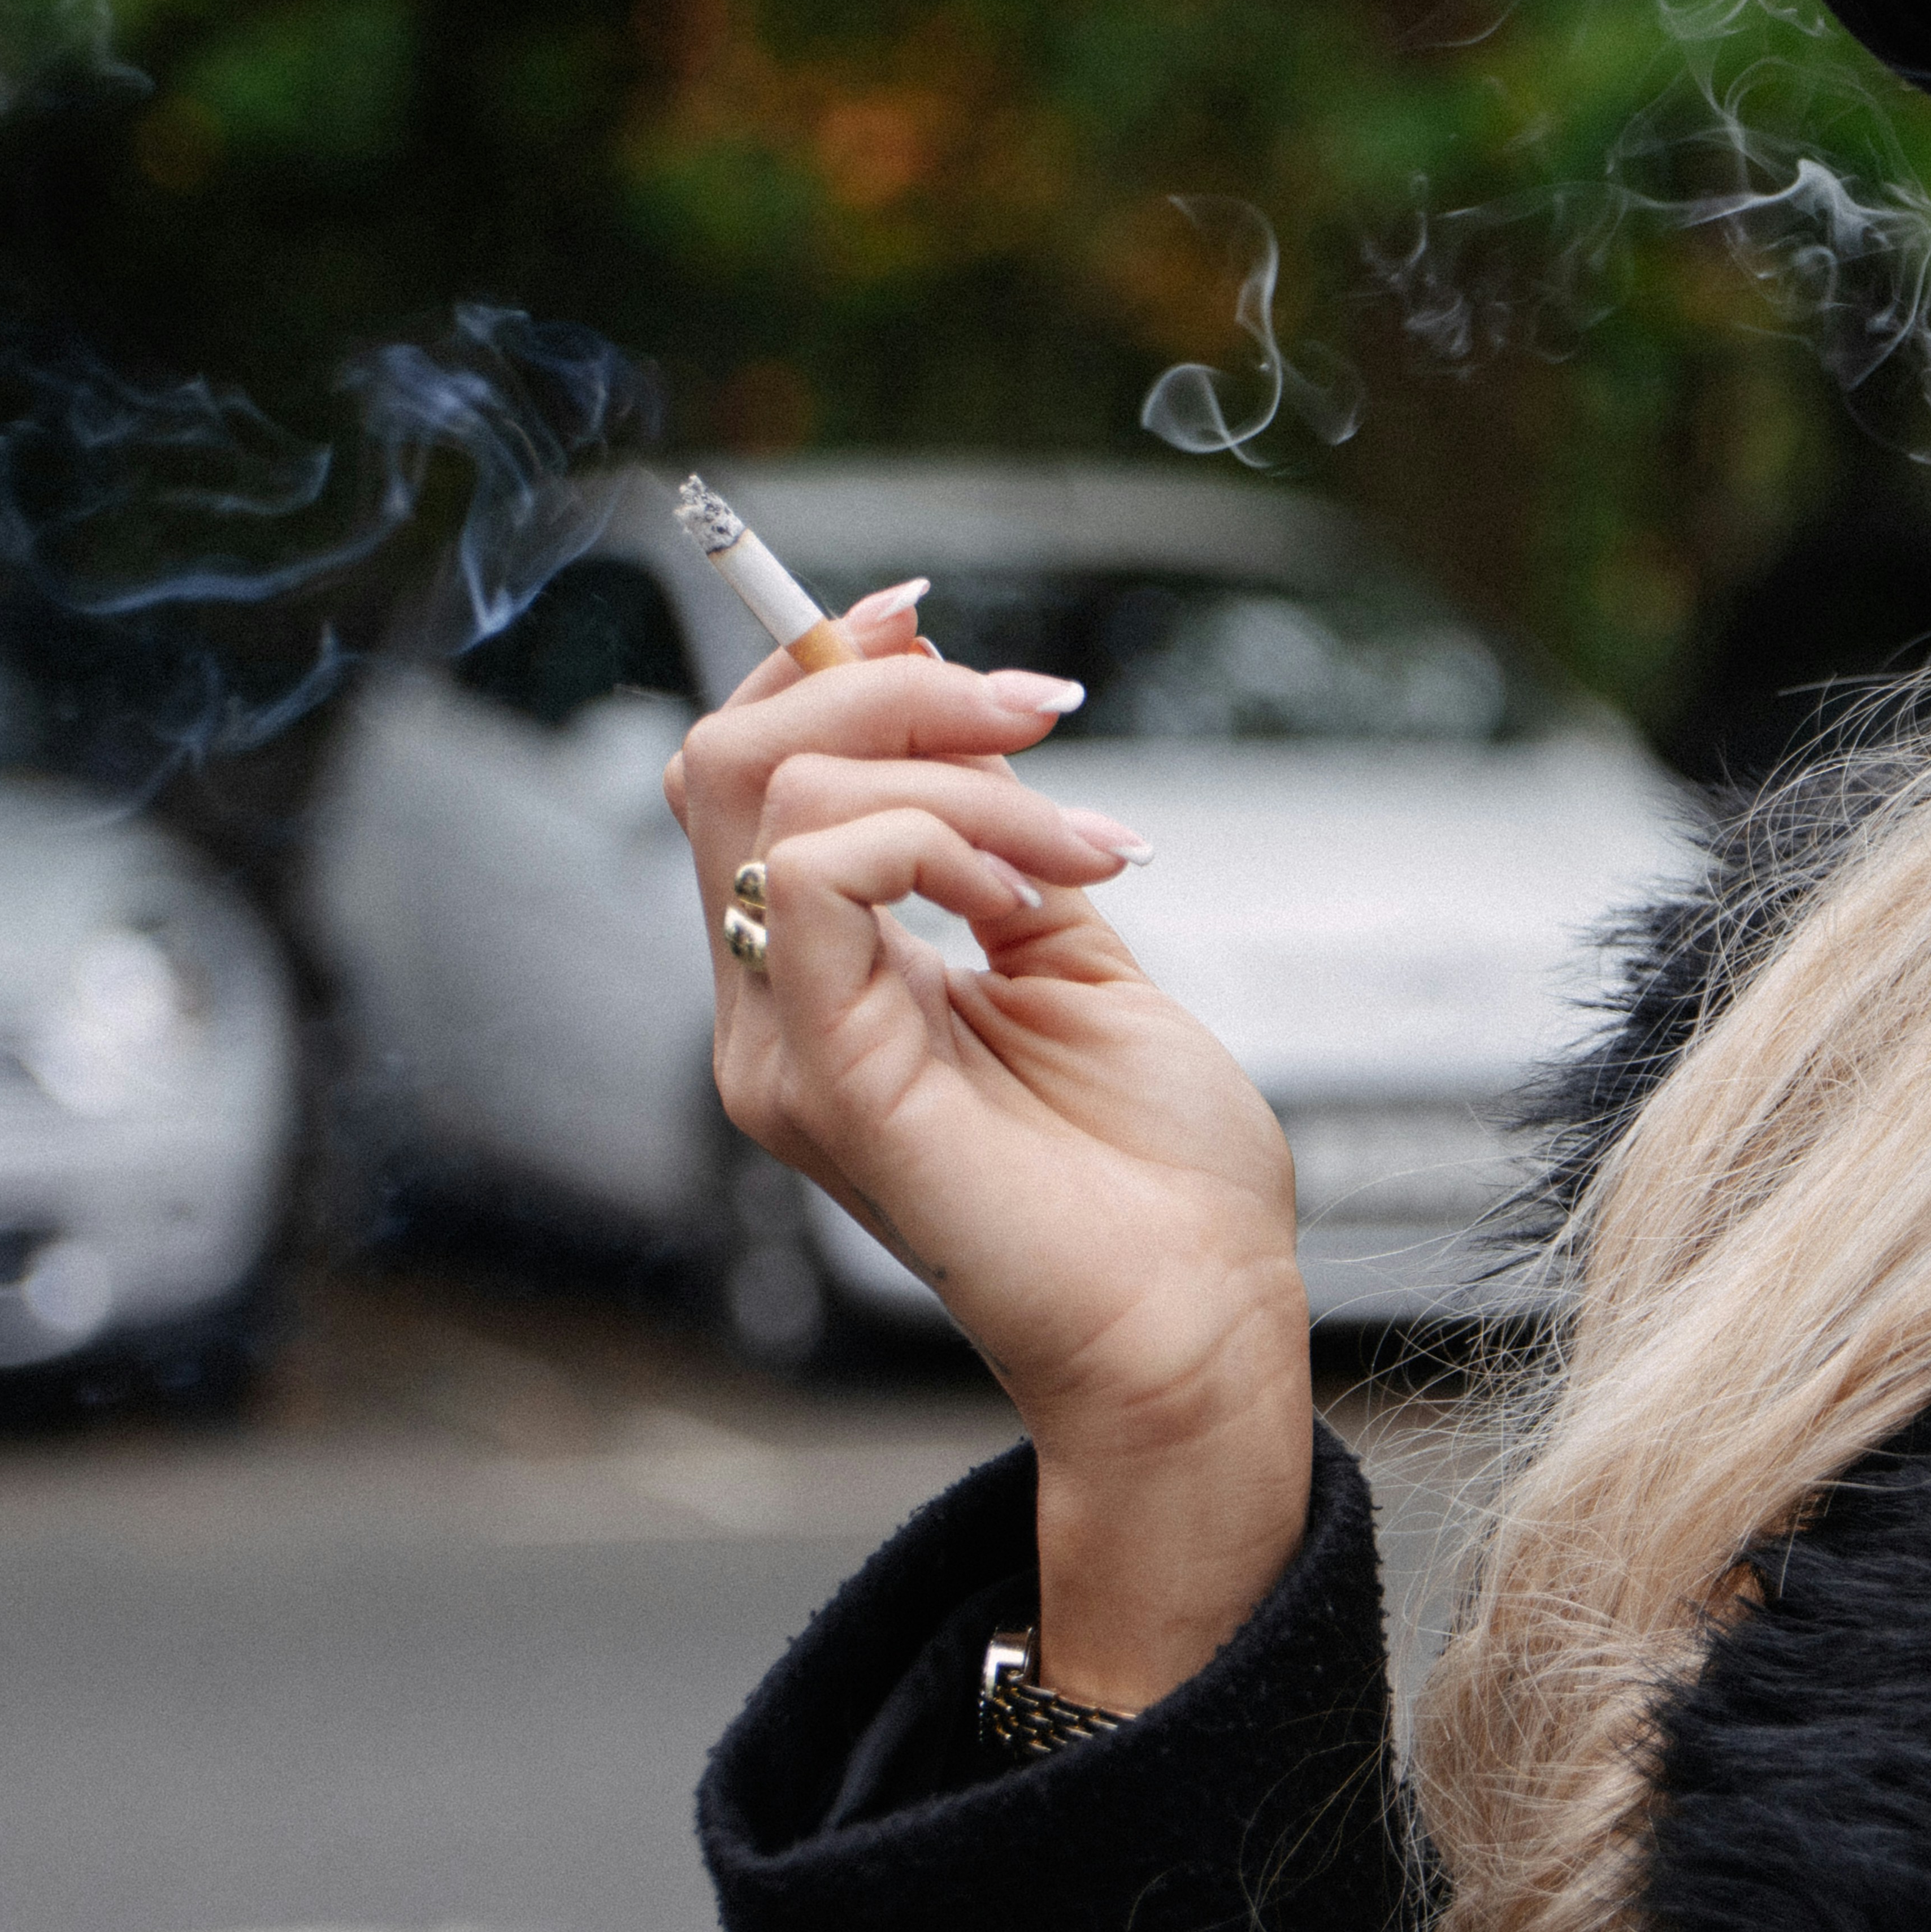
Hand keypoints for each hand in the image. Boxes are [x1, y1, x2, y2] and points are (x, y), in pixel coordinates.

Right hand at [666, 592, 1314, 1712]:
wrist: (1199, 1321)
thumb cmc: (1159, 1177)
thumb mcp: (1081, 964)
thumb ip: (1008, 857)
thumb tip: (977, 730)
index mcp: (825, 979)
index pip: (746, 775)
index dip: (820, 664)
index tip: (928, 611)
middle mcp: (774, 1010)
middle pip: (731, 758)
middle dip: (891, 685)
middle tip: (1043, 716)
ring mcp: (784, 1047)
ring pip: (780, 794)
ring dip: (960, 773)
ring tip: (1084, 849)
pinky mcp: (827, 1078)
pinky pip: (819, 875)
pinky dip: (939, 838)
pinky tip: (1030, 895)